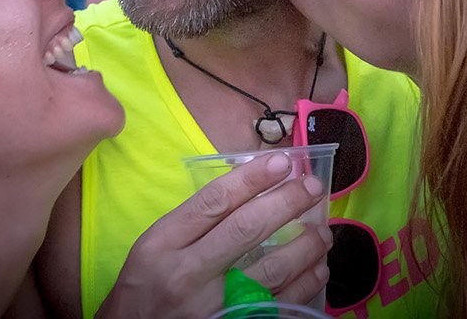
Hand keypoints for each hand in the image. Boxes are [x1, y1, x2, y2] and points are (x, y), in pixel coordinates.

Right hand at [96, 153, 332, 318]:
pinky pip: (278, 306)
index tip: (282, 162)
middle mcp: (186, 273)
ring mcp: (211, 307)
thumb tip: (248, 188)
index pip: (214, 201)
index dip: (252, 178)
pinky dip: (303, 285)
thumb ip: (193, 223)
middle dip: (286, 202)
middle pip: (246, 228)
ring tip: (322, 231)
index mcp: (163, 244)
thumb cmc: (143, 290)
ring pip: (270, 271)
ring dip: (304, 247)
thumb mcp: (152, 249)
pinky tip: (317, 269)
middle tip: (311, 186)